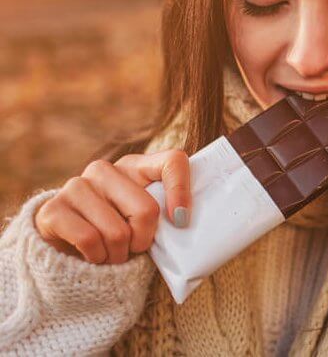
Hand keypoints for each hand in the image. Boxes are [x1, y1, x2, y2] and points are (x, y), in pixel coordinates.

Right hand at [33, 149, 190, 263]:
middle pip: (146, 209)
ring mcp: (76, 186)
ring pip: (117, 232)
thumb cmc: (119, 230)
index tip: (182, 220)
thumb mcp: (144, 218)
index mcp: (136, 165)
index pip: (173, 161)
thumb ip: (163, 213)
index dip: (182, 189)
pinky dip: (97, 258)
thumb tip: (183, 223)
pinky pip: (89, 240)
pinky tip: (94, 256)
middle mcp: (105, 169)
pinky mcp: (53, 210)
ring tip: (113, 254)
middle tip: (135, 248)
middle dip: (144, 240)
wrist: (66, 245)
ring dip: (119, 255)